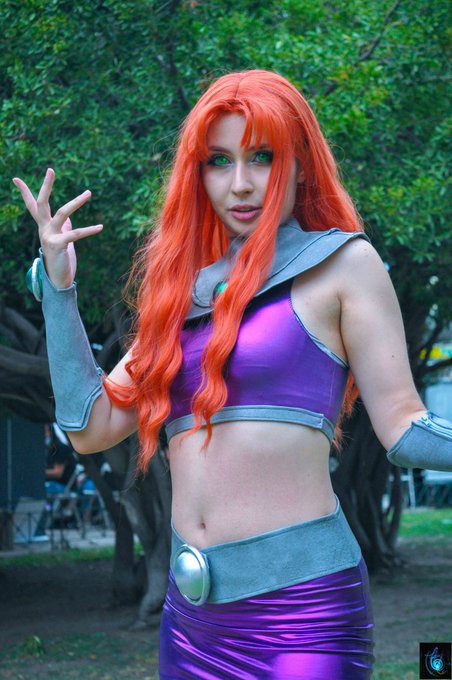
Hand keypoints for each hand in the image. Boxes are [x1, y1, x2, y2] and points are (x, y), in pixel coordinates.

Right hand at [13, 168, 102, 288]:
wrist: (58, 279)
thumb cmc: (61, 258)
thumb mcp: (62, 239)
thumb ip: (64, 227)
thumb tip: (69, 218)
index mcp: (43, 225)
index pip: (32, 205)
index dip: (24, 191)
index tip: (15, 178)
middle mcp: (44, 228)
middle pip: (42, 202)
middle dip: (46, 186)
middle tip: (50, 169)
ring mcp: (50, 236)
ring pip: (63, 214)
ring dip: (77, 202)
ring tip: (89, 192)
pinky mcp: (60, 245)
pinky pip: (75, 234)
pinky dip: (89, 230)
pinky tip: (100, 227)